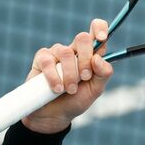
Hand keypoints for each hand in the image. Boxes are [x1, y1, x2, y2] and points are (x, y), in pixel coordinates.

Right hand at [22, 19, 113, 133]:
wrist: (54, 115)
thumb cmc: (76, 100)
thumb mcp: (95, 90)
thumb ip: (103, 74)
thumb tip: (98, 59)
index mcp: (91, 55)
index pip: (97, 31)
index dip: (100, 28)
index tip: (102, 38)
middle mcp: (75, 50)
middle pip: (82, 38)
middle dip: (86, 59)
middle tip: (85, 77)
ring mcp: (57, 53)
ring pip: (67, 52)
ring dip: (70, 74)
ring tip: (70, 90)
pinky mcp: (41, 59)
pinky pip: (48, 61)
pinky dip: (54, 77)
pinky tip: (57, 89)